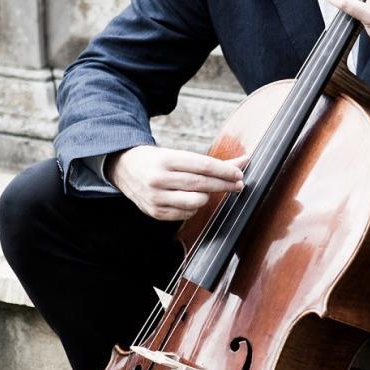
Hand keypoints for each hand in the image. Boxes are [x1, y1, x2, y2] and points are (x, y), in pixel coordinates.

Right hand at [106, 145, 245, 220]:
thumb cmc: (159, 160)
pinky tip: (192, 200)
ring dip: (208, 197)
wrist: (125, 168)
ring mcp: (156, 198)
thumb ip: (212, 162)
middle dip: (224, 185)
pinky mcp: (155, 212)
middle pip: (201, 184)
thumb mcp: (180, 155)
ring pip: (195, 202)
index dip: (224, 171)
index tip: (239, 174)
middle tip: (238, 184)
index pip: (202, 165)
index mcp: (165, 159)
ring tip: (209, 191)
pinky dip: (194, 208)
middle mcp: (159, 179)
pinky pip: (186, 214)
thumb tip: (244, 161)